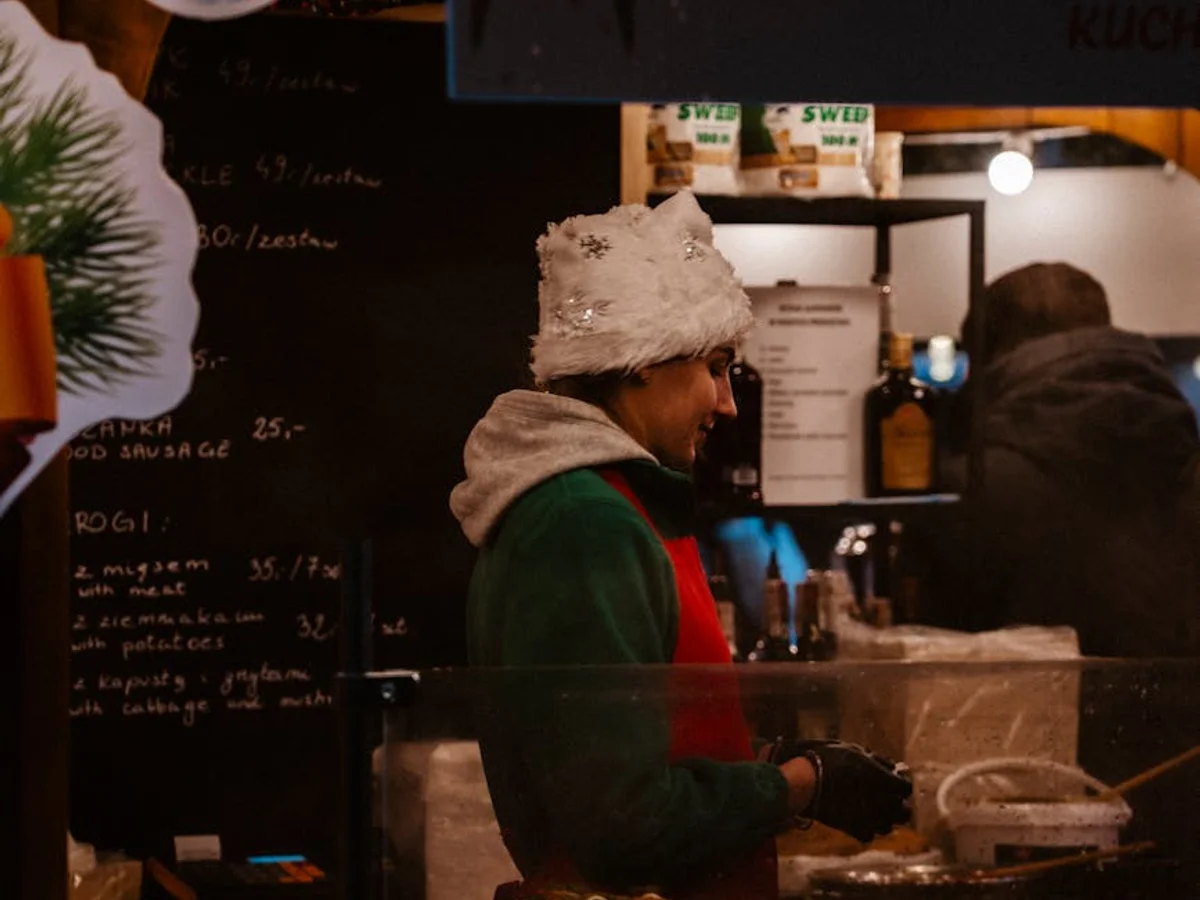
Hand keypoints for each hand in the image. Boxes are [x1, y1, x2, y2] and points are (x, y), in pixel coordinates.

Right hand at [766, 738, 911, 841]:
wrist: (806, 781)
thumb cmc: (828, 760)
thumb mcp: (854, 751)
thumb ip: (877, 760)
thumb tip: (892, 766)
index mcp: (883, 780)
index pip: (906, 788)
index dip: (902, 782)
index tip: (895, 779)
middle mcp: (881, 802)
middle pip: (905, 812)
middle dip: (900, 804)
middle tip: (890, 798)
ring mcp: (869, 818)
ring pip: (888, 826)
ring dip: (885, 818)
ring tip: (874, 809)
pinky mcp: (854, 829)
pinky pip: (870, 834)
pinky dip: (867, 828)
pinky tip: (860, 818)